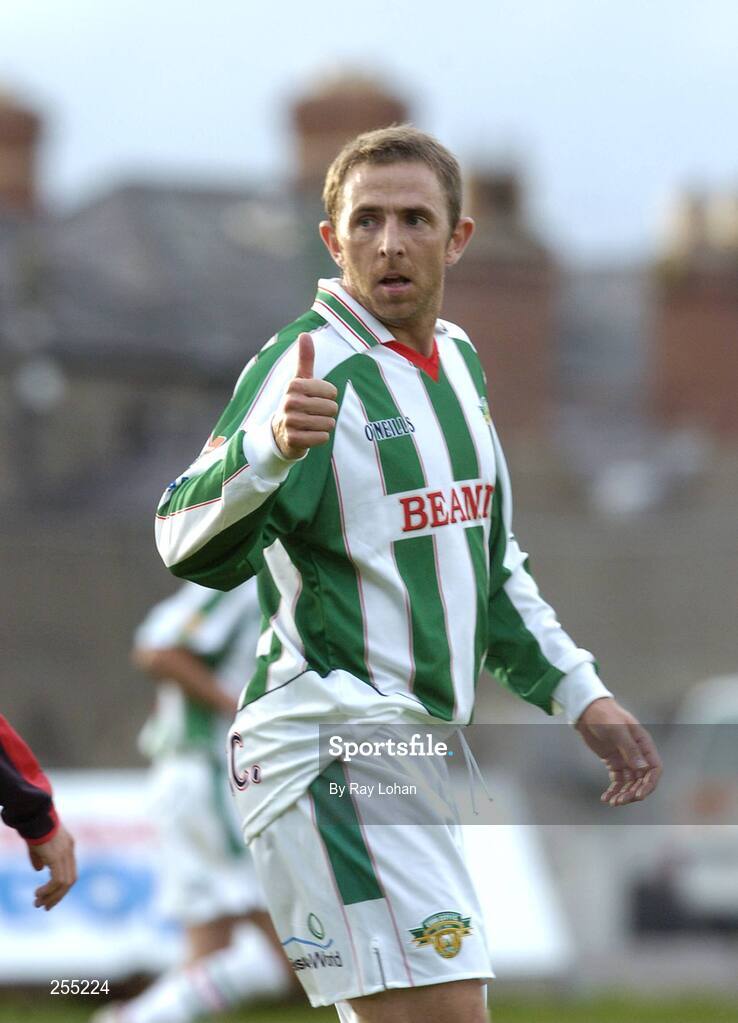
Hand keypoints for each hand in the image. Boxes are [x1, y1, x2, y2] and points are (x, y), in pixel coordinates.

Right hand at [27, 823, 76, 909]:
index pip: (70, 872)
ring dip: (52, 896)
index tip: (49, 898)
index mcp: (68, 846)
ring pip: (65, 883)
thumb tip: (39, 870)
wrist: (34, 814)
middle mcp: (69, 850)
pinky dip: (48, 890)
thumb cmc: (33, 827)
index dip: (61, 887)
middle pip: (70, 880)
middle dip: (58, 896)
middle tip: (44, 907)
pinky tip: (38, 893)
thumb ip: (40, 858)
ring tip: (38, 903)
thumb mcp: (38, 844)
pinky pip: (57, 880)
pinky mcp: (57, 857)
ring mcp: (65, 853)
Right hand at [271, 333, 337, 458]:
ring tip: (312, 423)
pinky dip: (320, 438)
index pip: (331, 391)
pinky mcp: (294, 440)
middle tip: (314, 413)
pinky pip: (322, 438)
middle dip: (328, 412)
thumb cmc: (296, 402)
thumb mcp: (300, 380)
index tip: (316, 398)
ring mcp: (290, 422)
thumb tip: (304, 334)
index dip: (329, 396)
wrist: (280, 433)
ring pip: (328, 423)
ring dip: (325, 425)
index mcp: (294, 385)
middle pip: (331, 408)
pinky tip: (309, 435)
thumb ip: (304, 359)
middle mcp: (290, 402)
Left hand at [576, 698, 661, 806]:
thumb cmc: (605, 715)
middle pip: (642, 779)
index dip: (649, 784)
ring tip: (612, 802)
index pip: (655, 768)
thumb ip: (630, 748)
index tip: (639, 795)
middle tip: (621, 801)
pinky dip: (614, 790)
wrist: (587, 710)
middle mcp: (638, 753)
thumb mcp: (617, 730)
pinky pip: (618, 780)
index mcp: (644, 744)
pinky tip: (605, 798)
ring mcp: (626, 759)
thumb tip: (643, 768)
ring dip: (623, 794)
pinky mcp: (614, 762)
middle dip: (634, 792)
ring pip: (630, 782)